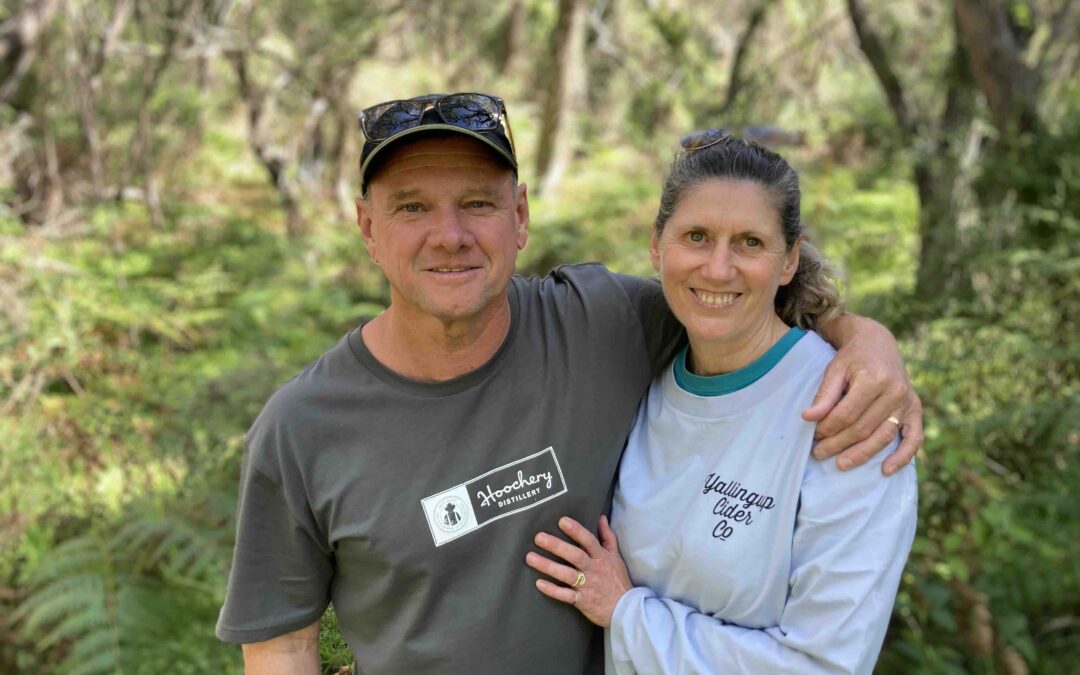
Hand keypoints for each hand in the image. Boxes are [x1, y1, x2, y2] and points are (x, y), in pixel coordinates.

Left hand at [526, 515, 632, 627]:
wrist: (627, 610)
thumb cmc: (618, 580)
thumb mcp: (616, 556)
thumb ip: (607, 537)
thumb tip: (601, 518)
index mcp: (602, 557)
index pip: (589, 541)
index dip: (576, 530)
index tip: (562, 521)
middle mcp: (594, 570)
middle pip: (574, 555)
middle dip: (556, 546)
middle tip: (538, 537)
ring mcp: (587, 586)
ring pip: (566, 574)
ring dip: (548, 566)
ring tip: (530, 557)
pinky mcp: (582, 601)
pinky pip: (565, 595)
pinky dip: (552, 590)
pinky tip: (539, 583)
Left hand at [804, 316, 923, 474]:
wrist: (878, 343)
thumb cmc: (852, 358)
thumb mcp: (834, 370)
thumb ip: (824, 395)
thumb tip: (808, 418)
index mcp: (873, 379)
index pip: (847, 414)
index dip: (828, 428)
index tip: (814, 435)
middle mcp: (894, 391)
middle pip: (864, 428)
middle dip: (839, 444)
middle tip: (819, 453)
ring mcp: (907, 402)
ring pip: (883, 436)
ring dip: (862, 454)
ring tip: (841, 464)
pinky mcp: (915, 409)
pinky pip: (914, 438)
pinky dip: (902, 456)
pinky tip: (886, 470)